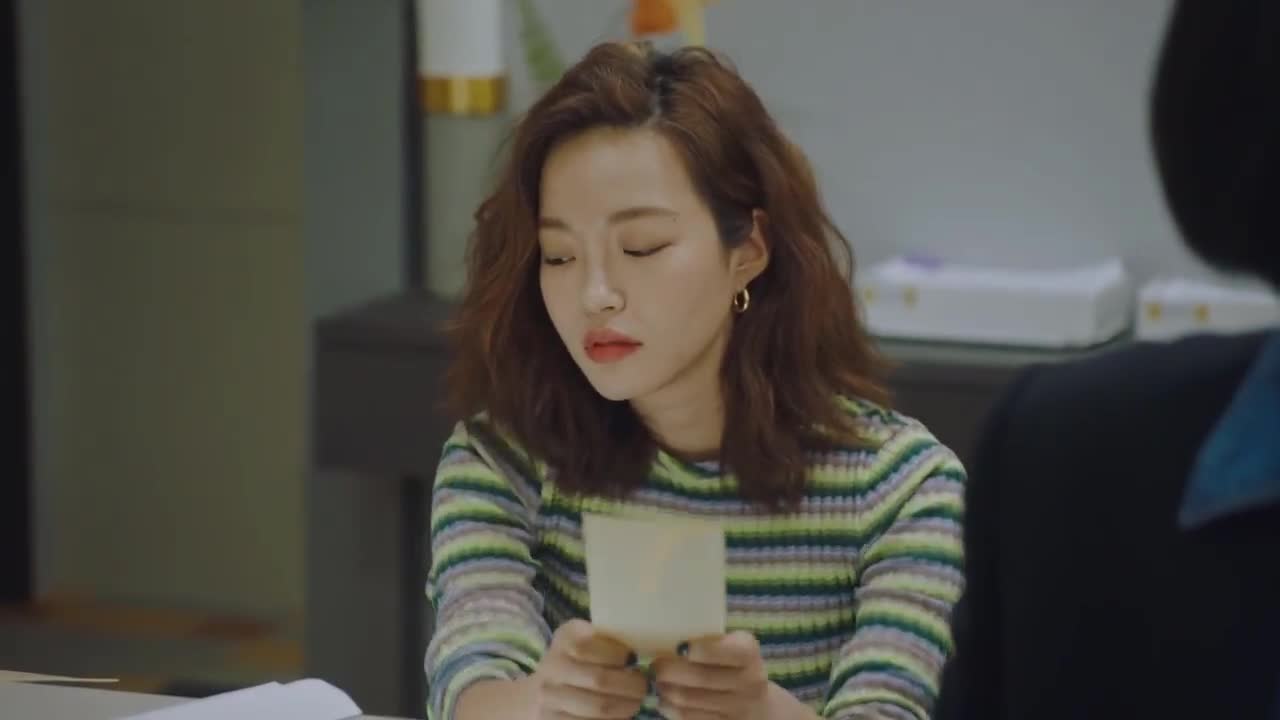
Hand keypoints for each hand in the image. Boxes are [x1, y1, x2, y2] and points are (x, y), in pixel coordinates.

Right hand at [530, 619, 648, 718]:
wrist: (542, 691)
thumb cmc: (577, 660)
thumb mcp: (586, 639)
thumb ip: (606, 637)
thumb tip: (639, 645)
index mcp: (564, 640)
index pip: (590, 647)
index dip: (617, 655)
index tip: (634, 659)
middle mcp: (552, 667)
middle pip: (599, 680)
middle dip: (630, 685)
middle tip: (645, 688)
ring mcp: (549, 696)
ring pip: (598, 707)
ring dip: (625, 706)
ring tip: (637, 703)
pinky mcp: (552, 719)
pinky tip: (621, 716)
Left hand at [650, 631, 771, 719]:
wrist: (757, 705)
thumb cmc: (733, 666)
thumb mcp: (732, 647)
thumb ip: (709, 640)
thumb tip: (667, 633)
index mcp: (749, 654)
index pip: (728, 651)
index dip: (702, 649)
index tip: (679, 646)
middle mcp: (748, 681)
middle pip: (701, 676)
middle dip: (670, 670)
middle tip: (655, 664)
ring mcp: (737, 707)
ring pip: (690, 699)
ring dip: (666, 689)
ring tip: (655, 681)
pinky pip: (689, 717)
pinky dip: (670, 708)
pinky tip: (663, 699)